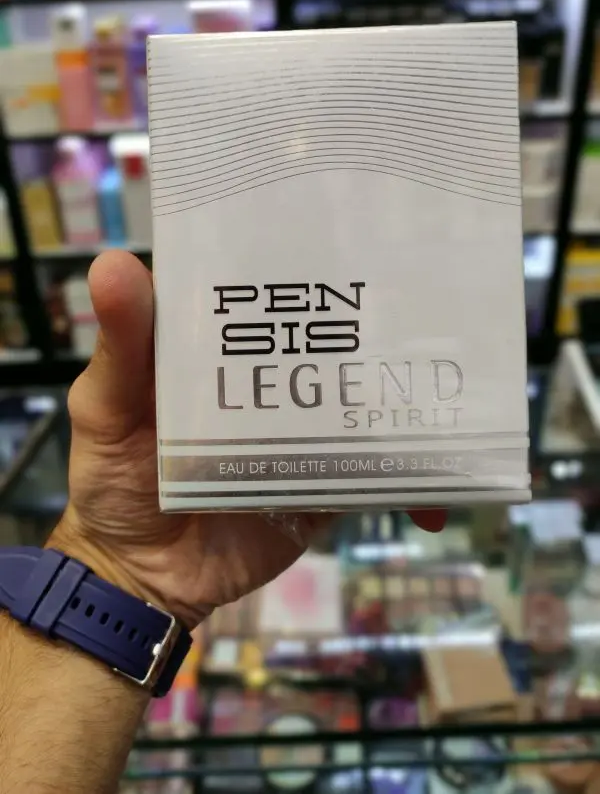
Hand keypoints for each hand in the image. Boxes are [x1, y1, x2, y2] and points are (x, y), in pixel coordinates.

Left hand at [52, 250, 445, 629]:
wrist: (145, 580)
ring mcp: (301, 425)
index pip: (262, 284)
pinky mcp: (324, 477)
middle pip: (325, 334)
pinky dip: (411, 485)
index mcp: (215, 341)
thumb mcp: (105, 406)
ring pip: (362, 396)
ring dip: (407, 395)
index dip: (297, 252)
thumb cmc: (112, 479)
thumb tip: (113, 263)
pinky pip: (376, 471)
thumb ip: (119, 345)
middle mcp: (266, 373)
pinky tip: (434, 504)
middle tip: (429, 297)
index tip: (350, 223)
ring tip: (455, 390)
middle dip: (376, 320)